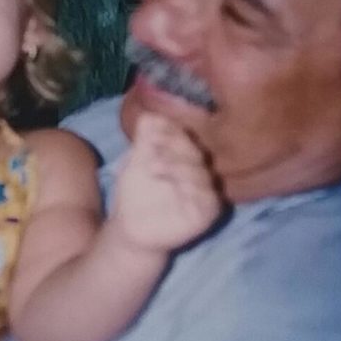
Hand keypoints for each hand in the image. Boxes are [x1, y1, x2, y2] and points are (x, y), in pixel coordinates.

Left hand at [108, 112, 221, 253]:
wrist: (131, 228)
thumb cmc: (135, 192)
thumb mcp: (135, 161)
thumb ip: (144, 138)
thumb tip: (151, 112)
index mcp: (184, 154)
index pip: (184, 135)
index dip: (170, 131)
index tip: (151, 131)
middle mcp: (199, 170)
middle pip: (194, 151)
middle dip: (173, 147)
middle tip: (152, 149)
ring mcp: (207, 191)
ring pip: (200, 173)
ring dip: (177, 167)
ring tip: (154, 168)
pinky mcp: (209, 212)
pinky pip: (207, 197)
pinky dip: (190, 190)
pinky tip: (172, 187)